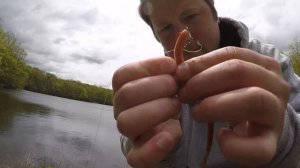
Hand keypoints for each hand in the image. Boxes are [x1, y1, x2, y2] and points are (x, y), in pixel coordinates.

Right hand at [113, 57, 181, 167]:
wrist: (169, 132)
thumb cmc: (168, 101)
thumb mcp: (168, 83)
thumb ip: (169, 70)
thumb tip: (175, 57)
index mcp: (125, 91)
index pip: (122, 75)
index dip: (146, 66)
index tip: (171, 65)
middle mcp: (122, 111)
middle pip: (124, 96)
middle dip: (155, 87)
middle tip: (176, 87)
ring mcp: (129, 135)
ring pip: (125, 123)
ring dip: (155, 111)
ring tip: (177, 107)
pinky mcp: (138, 156)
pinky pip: (136, 157)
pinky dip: (153, 147)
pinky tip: (170, 136)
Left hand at [176, 47, 289, 165]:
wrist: (258, 132)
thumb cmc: (235, 101)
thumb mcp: (224, 82)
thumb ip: (206, 72)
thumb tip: (180, 71)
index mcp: (263, 65)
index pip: (232, 54)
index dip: (202, 62)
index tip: (179, 73)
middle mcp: (276, 85)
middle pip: (239, 71)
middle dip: (203, 82)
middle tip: (183, 96)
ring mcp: (278, 114)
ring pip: (253, 99)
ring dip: (215, 106)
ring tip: (196, 113)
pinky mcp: (273, 143)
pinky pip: (257, 147)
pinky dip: (233, 144)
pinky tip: (221, 137)